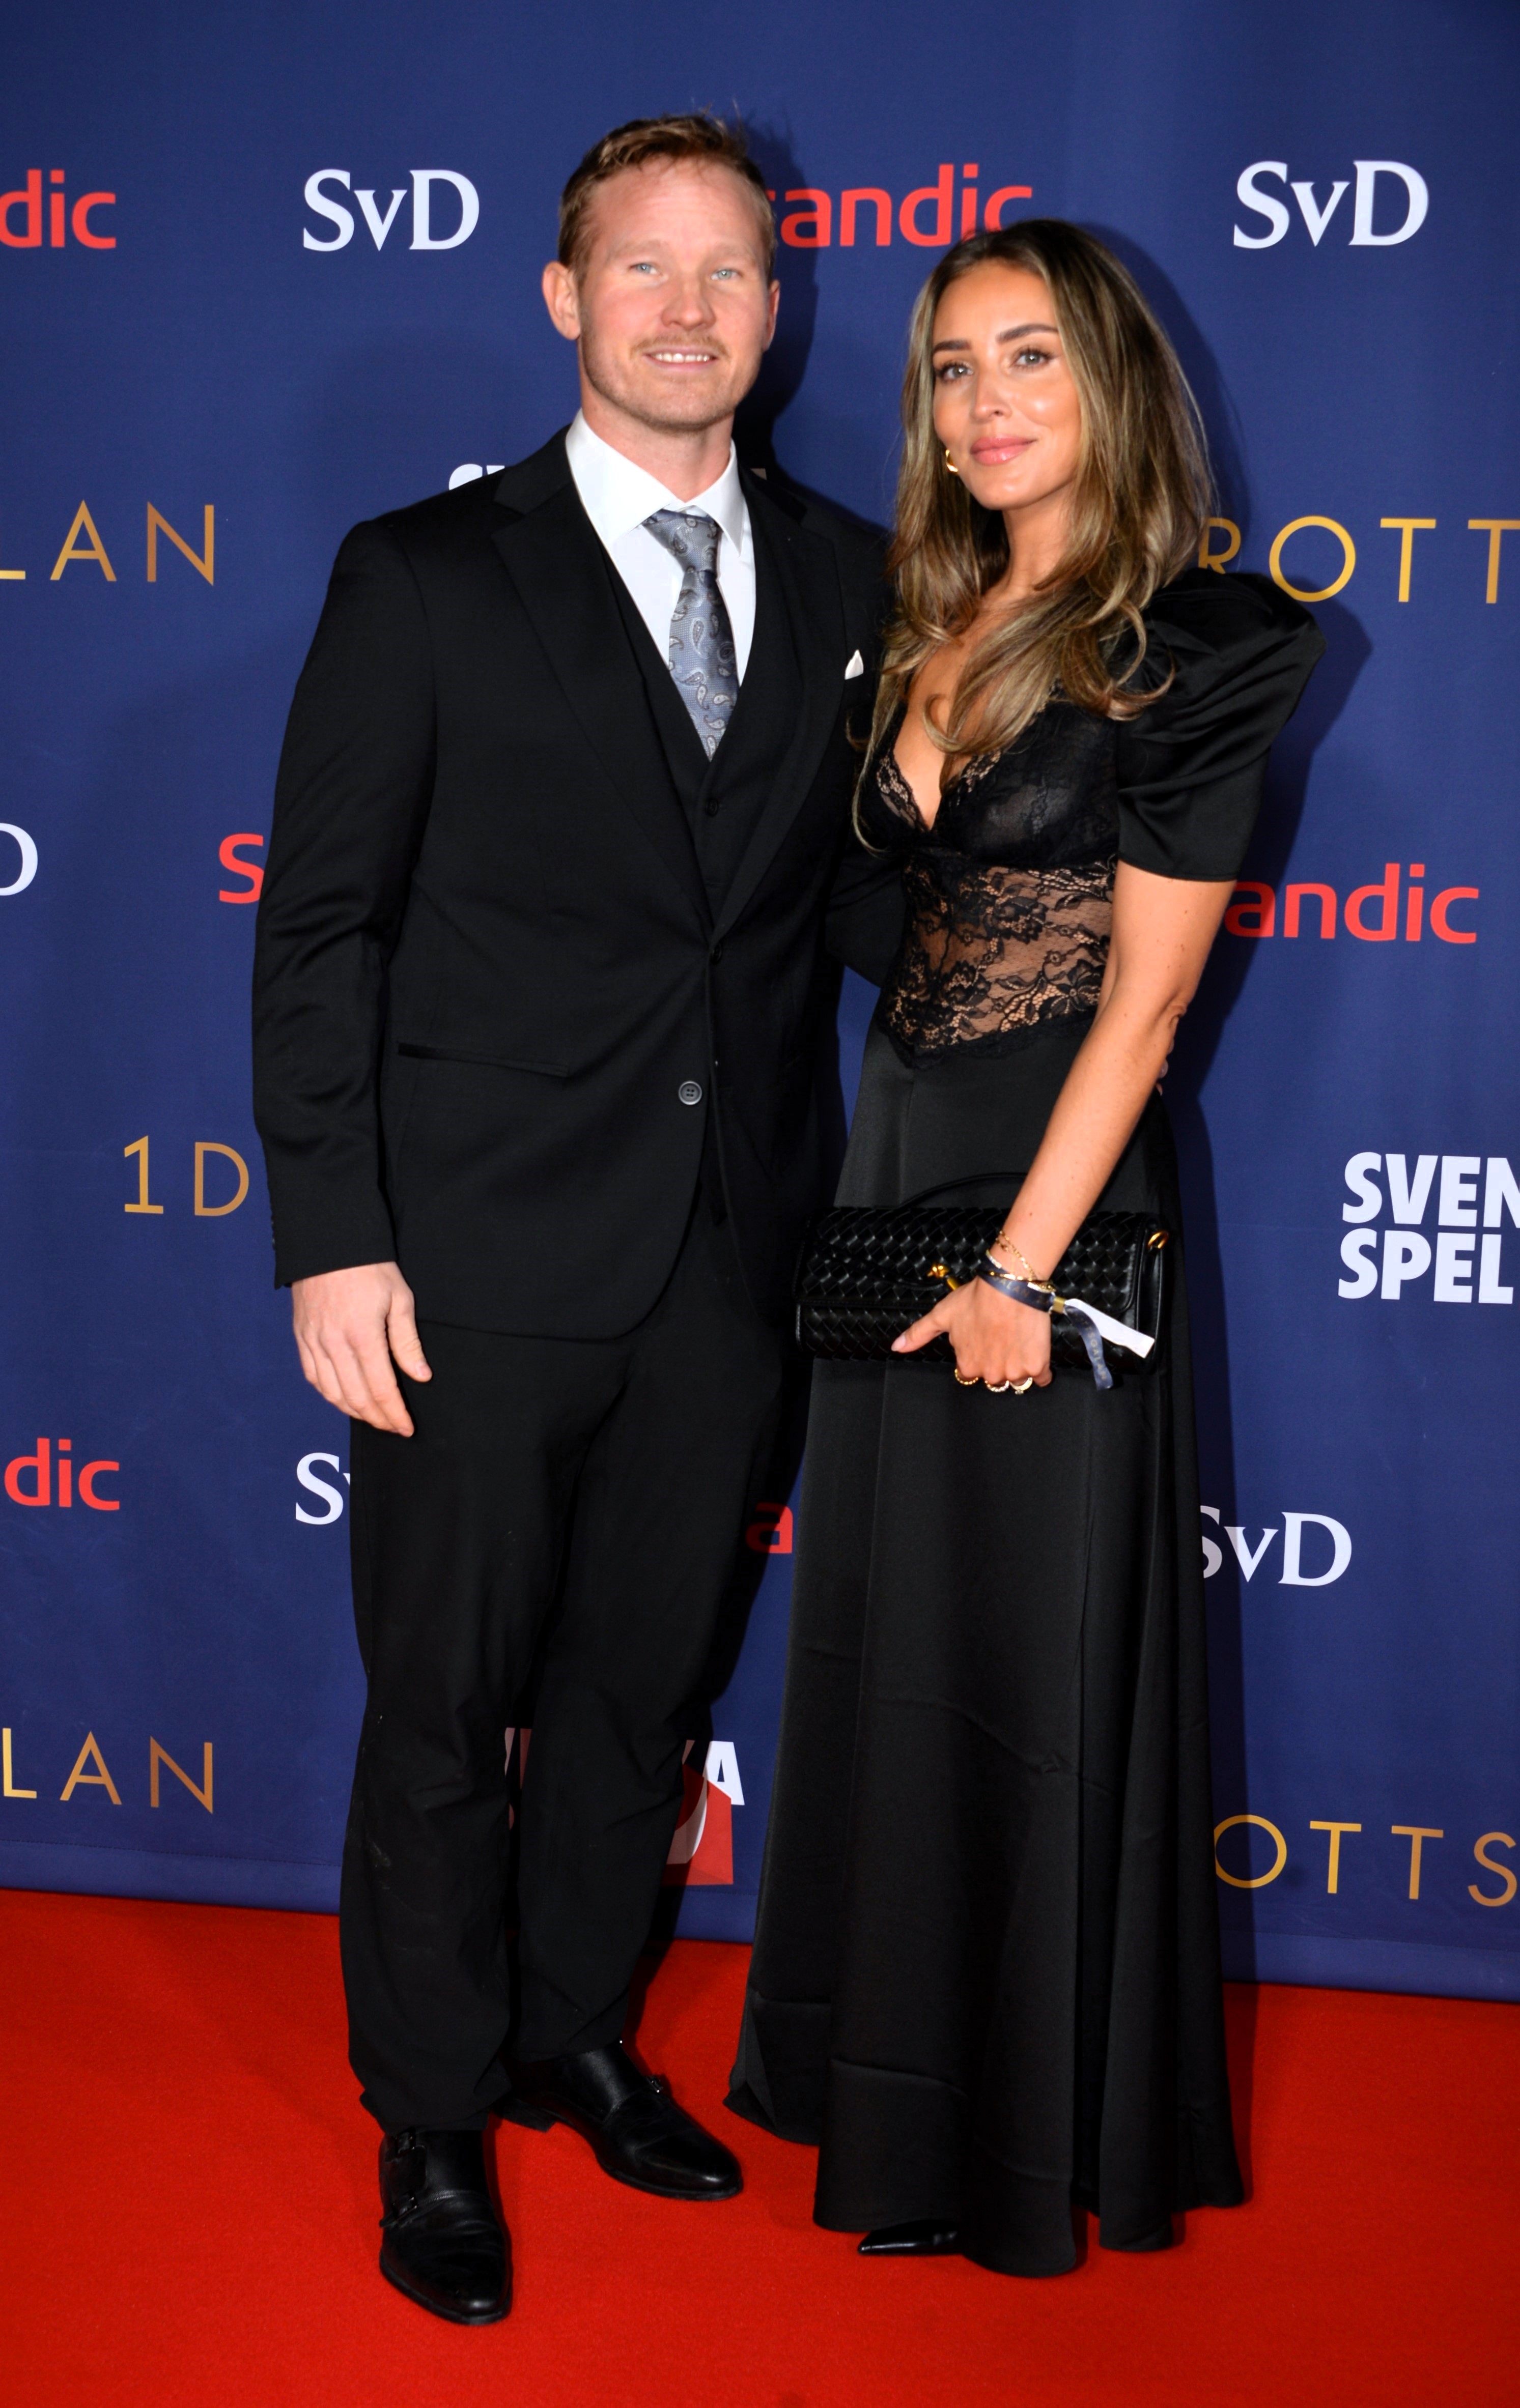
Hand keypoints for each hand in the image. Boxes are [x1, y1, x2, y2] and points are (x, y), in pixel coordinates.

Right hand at [291, 1261, 431, 1434]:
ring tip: (373, 1417)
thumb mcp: (400, 1299)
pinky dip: (330, 1395)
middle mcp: (334, 1344)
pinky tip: (344, 1399)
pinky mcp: (301, 1336)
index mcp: (362, 1335)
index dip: (394, 1414)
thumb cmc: (370, 1268)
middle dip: (377, 1419)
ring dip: (354, 1412)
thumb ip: (407, 1342)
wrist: (329, 1241)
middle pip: (356, 1398)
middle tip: (394, 1426)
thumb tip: (421, 1376)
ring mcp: (314, 1341)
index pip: (380, 1389)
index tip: (406, 1427)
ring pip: (332, 1393)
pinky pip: (313, 1377)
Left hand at [892, 1275, 1052, 1388]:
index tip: (985, 1339)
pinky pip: (1041, 1377)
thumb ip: (918, 1334)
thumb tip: (896, 1347)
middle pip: (996, 1376)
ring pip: (1018, 1378)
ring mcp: (1014, 1373)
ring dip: (1019, 1364)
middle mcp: (990, 1374)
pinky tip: (1034, 1349)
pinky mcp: (1036, 1367)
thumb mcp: (942, 1315)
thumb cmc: (977, 1299)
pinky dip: (1039, 1367)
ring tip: (1017, 1340)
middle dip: (999, 1360)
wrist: (1010, 1287)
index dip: (979, 1353)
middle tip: (1002, 1337)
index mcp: (967, 1366)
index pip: (972, 1371)